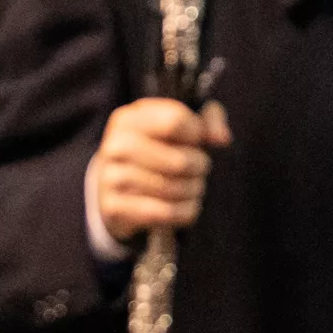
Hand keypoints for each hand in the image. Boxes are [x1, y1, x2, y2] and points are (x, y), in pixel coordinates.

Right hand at [87, 98, 225, 241]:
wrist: (114, 184)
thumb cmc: (155, 149)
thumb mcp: (177, 125)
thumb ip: (207, 120)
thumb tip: (221, 138)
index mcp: (129, 119)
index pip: (175, 122)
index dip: (197, 133)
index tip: (198, 140)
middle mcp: (116, 146)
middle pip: (179, 161)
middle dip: (199, 167)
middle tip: (200, 168)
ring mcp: (111, 177)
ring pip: (173, 189)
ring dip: (193, 190)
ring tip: (193, 185)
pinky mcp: (114, 207)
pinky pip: (164, 213)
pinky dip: (184, 211)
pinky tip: (186, 205)